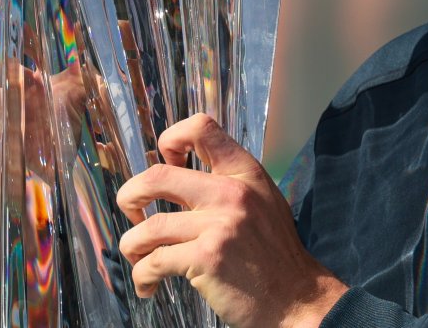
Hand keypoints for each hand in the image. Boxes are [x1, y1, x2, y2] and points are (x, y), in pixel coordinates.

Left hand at [117, 114, 347, 327]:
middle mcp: (232, 193)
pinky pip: (154, 262)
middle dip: (130, 195)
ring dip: (131, 246)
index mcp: (245, 173)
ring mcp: (219, 225)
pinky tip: (148, 285)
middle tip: (131, 211)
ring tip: (137, 258)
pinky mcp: (207, 258)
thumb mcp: (263, 201)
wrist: (297, 297)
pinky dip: (142, 276)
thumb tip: (180, 175)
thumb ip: (230, 184)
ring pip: (147, 227)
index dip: (171, 141)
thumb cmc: (275, 254)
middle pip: (156, 176)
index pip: (202, 128)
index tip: (167, 164)